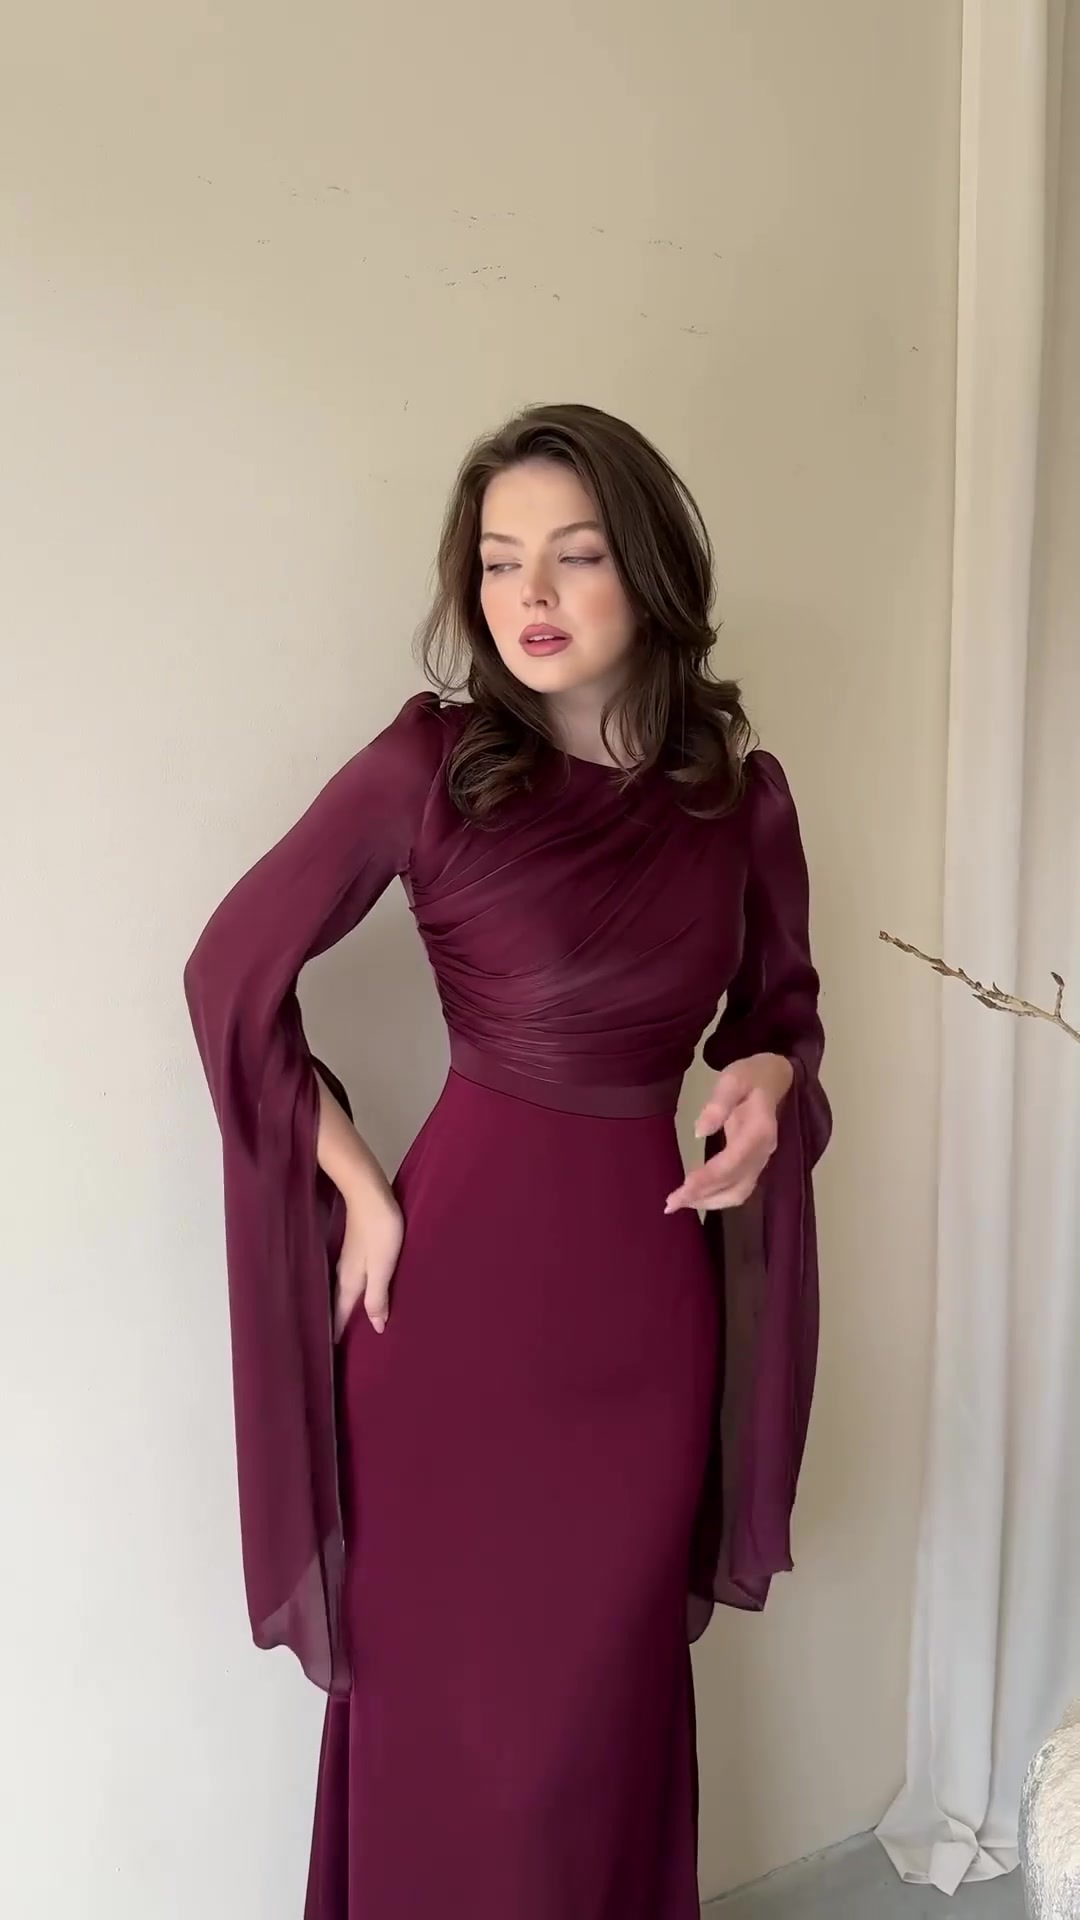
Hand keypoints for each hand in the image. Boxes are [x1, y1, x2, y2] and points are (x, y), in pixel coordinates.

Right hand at [334, 1186, 403, 1338]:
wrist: (368, 1193)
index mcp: (350, 1281)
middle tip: (336, 1342)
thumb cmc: (379, 1230)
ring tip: (346, 1321)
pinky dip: (351, 1290)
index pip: (341, 1312)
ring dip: (344, 1305)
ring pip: (343, 1290)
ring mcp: (348, 1259)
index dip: (338, 1331)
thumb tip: (376, 1327)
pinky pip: (350, 1277)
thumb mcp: (382, 1267)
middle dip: (338, 1322)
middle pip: (339, 1303)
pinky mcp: (354, 1247)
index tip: (332, 1350)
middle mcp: (344, 1272)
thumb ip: (378, 1297)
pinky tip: (357, 1290)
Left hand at [664, 1053, 794, 1213]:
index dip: (707, 1179)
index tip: (682, 1189)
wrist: (775, 1079)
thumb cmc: (750, 1076)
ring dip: (709, 1202)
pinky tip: (696, 1197)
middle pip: (734, 1184)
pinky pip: (738, 1189)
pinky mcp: (755, 1165)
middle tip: (670, 1203)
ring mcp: (761, 1161)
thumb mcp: (733, 1079)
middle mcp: (764, 1152)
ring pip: (738, 1193)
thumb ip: (718, 1103)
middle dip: (702, 1196)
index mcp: (760, 1131)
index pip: (732, 1162)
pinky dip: (717, 1198)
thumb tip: (699, 1131)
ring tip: (679, 1203)